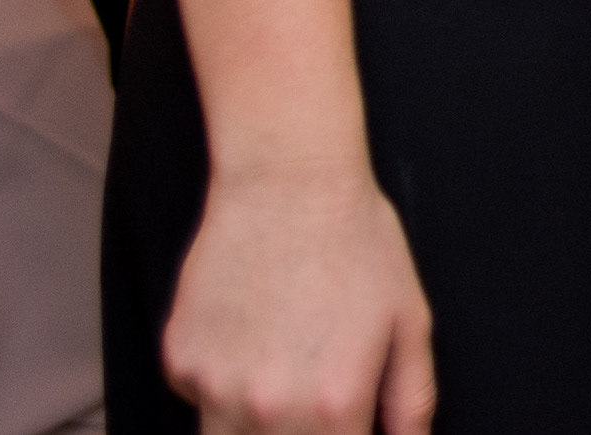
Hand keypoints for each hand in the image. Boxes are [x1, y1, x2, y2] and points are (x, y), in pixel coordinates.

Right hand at [165, 159, 436, 434]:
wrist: (288, 181)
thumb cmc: (357, 243)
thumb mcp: (410, 321)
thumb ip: (411, 400)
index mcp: (333, 407)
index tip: (345, 423)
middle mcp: (266, 409)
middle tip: (312, 395)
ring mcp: (213, 387)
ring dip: (252, 427)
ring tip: (281, 372)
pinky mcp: (178, 361)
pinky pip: (197, 400)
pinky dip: (220, 388)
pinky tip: (248, 337)